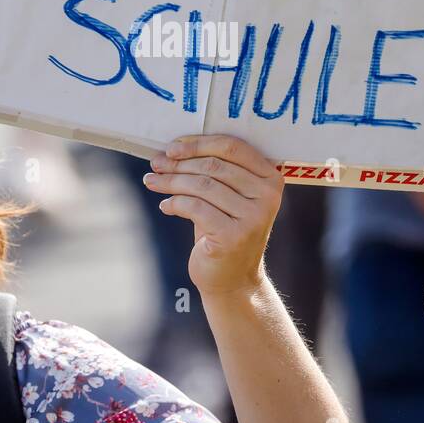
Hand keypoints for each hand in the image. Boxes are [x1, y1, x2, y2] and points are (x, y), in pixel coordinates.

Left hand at [144, 134, 283, 297]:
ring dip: (171, 181)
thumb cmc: (225, 231)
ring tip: (152, 181)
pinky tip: (165, 206)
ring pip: (202, 185)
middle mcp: (267, 196)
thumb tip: (172, 150)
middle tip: (156, 165)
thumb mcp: (229, 197)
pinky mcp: (234, 236)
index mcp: (271, 178)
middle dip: (179, 163)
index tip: (171, 147)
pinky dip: (174, 203)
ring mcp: (253, 217)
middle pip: (214, 166)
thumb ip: (216, 171)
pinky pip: (195, 208)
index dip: (198, 143)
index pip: (232, 147)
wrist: (234, 279)